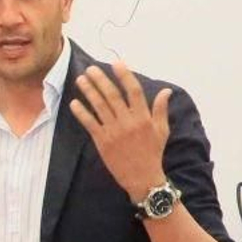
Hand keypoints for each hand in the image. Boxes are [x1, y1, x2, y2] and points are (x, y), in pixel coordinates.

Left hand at [68, 62, 170, 200]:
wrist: (143, 177)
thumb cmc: (153, 152)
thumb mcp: (162, 130)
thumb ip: (161, 109)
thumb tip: (166, 91)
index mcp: (143, 117)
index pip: (134, 91)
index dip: (124, 75)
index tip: (116, 63)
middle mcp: (128, 121)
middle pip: (112, 95)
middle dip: (101, 80)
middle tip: (91, 69)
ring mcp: (114, 131)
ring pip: (99, 106)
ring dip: (89, 91)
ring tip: (81, 79)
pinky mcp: (102, 141)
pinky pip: (90, 123)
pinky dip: (81, 112)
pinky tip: (74, 102)